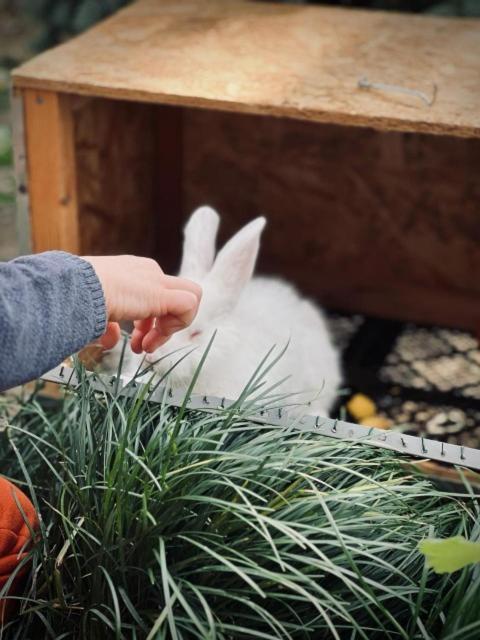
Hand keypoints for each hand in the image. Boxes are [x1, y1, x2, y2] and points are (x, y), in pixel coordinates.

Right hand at [83, 256, 200, 352]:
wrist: (74, 290)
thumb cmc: (75, 300)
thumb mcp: (95, 312)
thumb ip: (107, 325)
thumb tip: (111, 340)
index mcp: (130, 273)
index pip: (153, 297)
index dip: (148, 323)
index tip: (136, 341)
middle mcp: (146, 273)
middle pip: (171, 299)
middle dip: (161, 328)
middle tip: (143, 347)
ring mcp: (156, 280)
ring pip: (189, 296)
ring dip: (172, 327)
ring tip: (148, 346)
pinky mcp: (162, 292)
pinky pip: (190, 303)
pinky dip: (178, 324)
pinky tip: (156, 336)